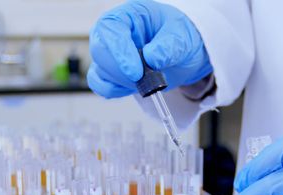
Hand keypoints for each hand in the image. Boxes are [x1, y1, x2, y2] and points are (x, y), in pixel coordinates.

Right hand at [88, 0, 212, 97]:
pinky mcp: (111, 73)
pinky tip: (134, 87)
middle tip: (143, 79)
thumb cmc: (179, 37)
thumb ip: (169, 46)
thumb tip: (152, 59)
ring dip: (123, 82)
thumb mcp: (182, 36)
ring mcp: (110, 53)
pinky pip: (101, 85)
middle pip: (100, 51)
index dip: (120, 51)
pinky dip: (116, 91)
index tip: (135, 72)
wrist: (182, 55)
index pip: (111, 28)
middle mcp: (113, 32)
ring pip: (101, 71)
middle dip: (121, 71)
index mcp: (128, 15)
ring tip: (148, 79)